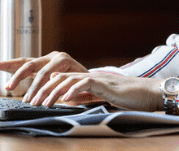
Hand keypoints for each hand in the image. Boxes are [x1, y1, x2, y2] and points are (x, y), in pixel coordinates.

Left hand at [0, 52, 162, 110]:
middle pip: (41, 67)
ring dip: (45, 92)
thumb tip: (54, 94)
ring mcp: (82, 73)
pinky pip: (78, 85)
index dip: (14, 63)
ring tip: (36, 103)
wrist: (134, 93)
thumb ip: (67, 91)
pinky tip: (62, 100)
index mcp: (63, 69)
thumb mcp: (81, 94)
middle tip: (11, 90)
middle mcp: (70, 67)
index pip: (34, 64)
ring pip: (58, 78)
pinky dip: (69, 92)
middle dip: (23, 77)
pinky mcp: (96, 82)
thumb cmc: (107, 94)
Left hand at [27, 70, 161, 110]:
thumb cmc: (127, 97)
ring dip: (53, 92)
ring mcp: (96, 78)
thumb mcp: (100, 97)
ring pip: (69, 80)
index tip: (33, 97)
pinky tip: (65, 99)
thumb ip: (85, 96)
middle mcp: (89, 76)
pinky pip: (85, 84)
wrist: (147, 92)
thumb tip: (68, 99)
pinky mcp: (104, 84)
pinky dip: (73, 91)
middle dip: (43, 89)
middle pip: (60, 78)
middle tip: (31, 100)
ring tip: (42, 102)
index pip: (61, 80)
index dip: (46, 87)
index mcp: (87, 80)